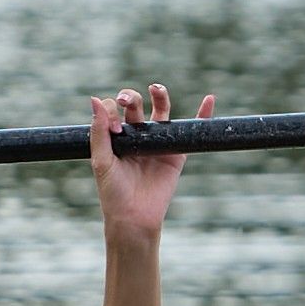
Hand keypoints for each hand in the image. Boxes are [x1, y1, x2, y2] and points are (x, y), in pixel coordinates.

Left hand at [88, 84, 214, 241]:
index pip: (112, 111)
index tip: (114, 130)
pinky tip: (209, 100)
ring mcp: (157, 143)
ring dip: (160, 95)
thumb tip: (95, 99)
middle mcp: (136, 136)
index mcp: (116, 136)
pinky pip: (190, 130)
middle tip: (126, 101)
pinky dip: (202, 115)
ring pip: (161, 111)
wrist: (134, 217)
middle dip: (130, 97)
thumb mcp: (102, 160)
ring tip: (156, 89)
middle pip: (135, 105)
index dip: (111, 112)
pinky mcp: (176, 154)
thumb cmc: (113, 192)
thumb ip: (99, 132)